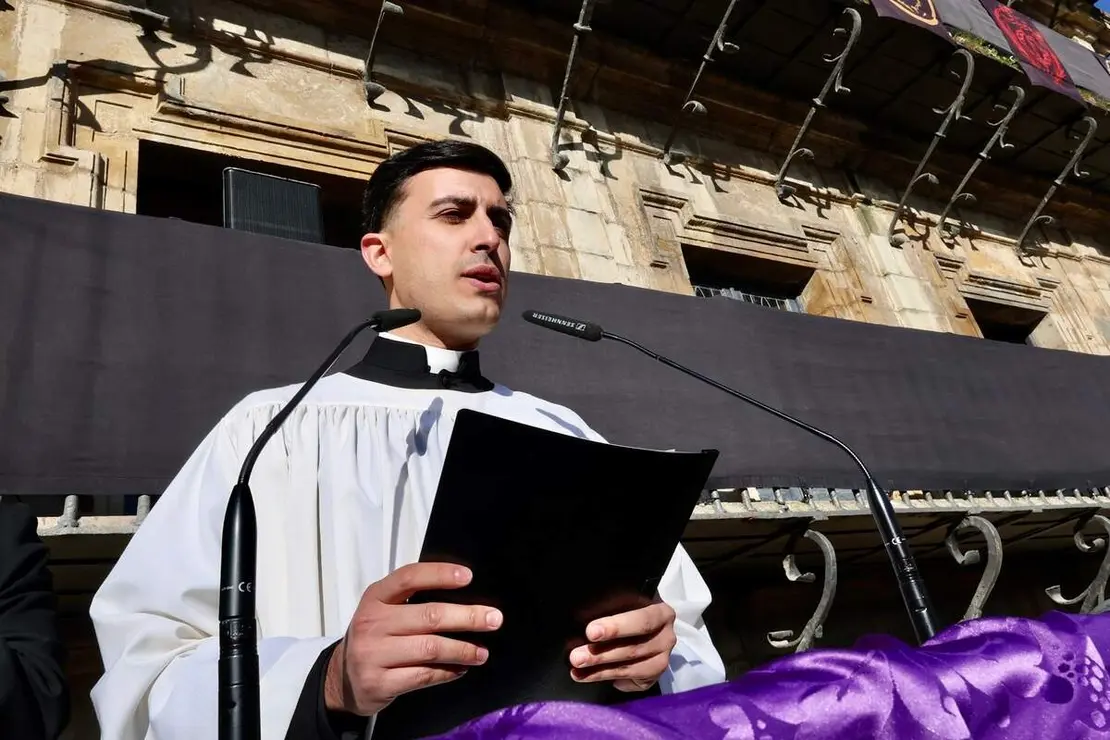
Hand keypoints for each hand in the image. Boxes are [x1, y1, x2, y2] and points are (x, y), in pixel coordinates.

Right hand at [324, 563, 502, 715]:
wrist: (342, 678)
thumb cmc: (375, 637)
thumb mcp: (383, 610)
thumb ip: (413, 601)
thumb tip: (465, 598)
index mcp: (375, 597)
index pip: (409, 578)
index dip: (439, 574)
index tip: (468, 576)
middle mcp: (371, 623)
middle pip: (429, 615)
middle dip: (467, 617)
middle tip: (494, 619)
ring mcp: (373, 654)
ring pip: (431, 648)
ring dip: (463, 649)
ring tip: (482, 652)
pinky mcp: (379, 683)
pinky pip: (423, 675)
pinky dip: (448, 672)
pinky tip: (461, 668)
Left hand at [568, 601, 676, 691]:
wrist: (643, 624)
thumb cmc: (628, 609)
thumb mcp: (625, 603)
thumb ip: (612, 608)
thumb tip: (581, 618)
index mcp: (661, 613)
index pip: (641, 620)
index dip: (616, 627)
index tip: (591, 632)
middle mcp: (666, 637)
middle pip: (634, 648)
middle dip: (601, 654)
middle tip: (577, 657)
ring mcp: (662, 658)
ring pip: (631, 668)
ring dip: (601, 671)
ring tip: (577, 669)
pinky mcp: (655, 676)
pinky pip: (633, 682)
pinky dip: (611, 680)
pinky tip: (591, 677)